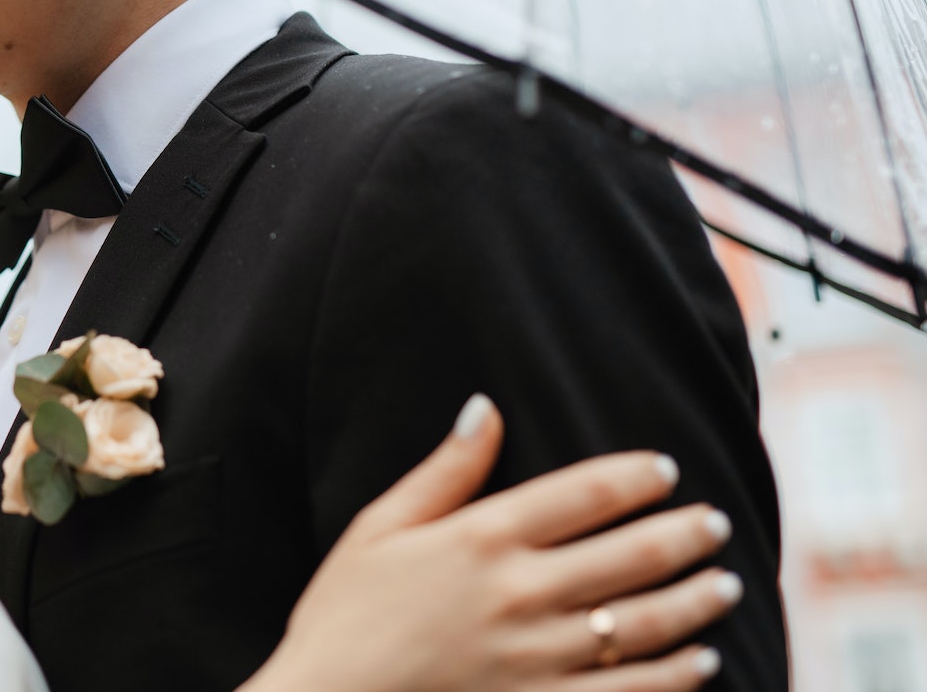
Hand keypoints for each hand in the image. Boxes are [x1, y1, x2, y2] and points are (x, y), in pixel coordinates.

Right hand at [244, 396, 740, 691]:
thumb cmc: (346, 612)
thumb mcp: (378, 527)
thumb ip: (444, 471)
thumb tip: (486, 407)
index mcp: (480, 539)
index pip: (582, 494)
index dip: (634, 478)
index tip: (666, 470)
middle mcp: (520, 594)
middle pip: (630, 555)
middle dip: (685, 535)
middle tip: (716, 522)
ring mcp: (539, 658)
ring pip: (644, 624)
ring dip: (695, 601)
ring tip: (726, 583)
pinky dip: (677, 676)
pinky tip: (703, 660)